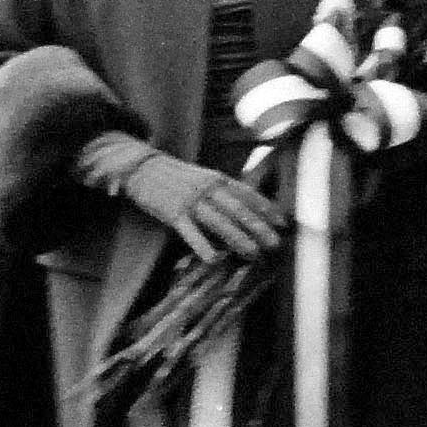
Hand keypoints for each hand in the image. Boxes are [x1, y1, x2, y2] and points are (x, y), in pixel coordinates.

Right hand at [121, 156, 286, 262]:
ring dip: (238, 238)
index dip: (266, 208)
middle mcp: (208, 188)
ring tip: (253, 254)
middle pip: (238, 209)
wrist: (144, 167)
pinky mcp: (174, 213)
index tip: (282, 222)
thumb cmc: (177, 176)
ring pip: (219, 222)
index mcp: (217, 178)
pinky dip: (202, 245)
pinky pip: (191, 232)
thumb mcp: (203, 177)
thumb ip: (222, 190)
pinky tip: (213, 259)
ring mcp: (191, 201)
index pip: (248, 193)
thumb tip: (245, 208)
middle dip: (259, 227)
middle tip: (275, 243)